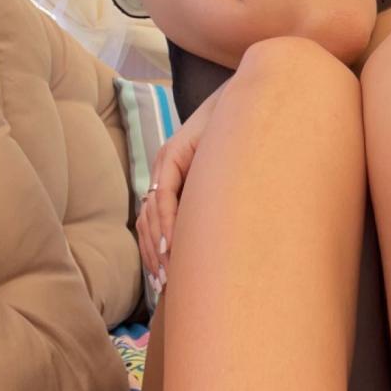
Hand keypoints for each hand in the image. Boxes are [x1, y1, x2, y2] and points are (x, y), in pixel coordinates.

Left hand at [136, 82, 227, 294]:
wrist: (243, 104)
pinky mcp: (174, 154)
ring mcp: (165, 161)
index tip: (162, 281)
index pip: (152, 222)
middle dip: (152, 256)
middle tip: (162, 287)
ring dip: (157, 246)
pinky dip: (167, 223)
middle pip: (146, 222)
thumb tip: (214, 238)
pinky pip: (166, 196)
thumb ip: (210, 201)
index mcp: (170, 178)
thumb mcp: (221, 179)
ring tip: (167, 273)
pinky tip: (171, 245)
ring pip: (151, 212)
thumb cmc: (239, 143)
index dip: (153, 252)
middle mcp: (162, 170)